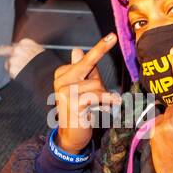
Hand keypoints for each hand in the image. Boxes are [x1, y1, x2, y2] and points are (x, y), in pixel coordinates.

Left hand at [0, 37, 44, 79]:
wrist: (47, 73)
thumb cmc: (46, 64)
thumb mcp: (39, 52)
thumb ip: (28, 50)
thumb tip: (21, 53)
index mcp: (26, 42)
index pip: (14, 45)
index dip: (11, 50)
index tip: (0, 49)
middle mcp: (18, 48)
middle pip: (3, 50)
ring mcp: (14, 58)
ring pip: (8, 64)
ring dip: (13, 68)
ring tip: (25, 71)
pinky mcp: (11, 67)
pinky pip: (10, 72)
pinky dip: (15, 75)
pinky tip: (23, 75)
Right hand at [53, 34, 120, 153]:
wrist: (72, 137)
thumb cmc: (80, 111)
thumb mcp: (83, 89)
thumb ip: (83, 70)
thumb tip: (76, 50)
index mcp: (62, 75)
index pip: (85, 60)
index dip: (99, 49)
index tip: (111, 35)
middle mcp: (60, 81)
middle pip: (88, 66)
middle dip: (100, 68)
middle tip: (111, 50)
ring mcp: (65, 92)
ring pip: (96, 84)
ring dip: (104, 96)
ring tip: (100, 106)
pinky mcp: (73, 103)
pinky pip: (97, 95)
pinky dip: (108, 101)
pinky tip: (111, 106)